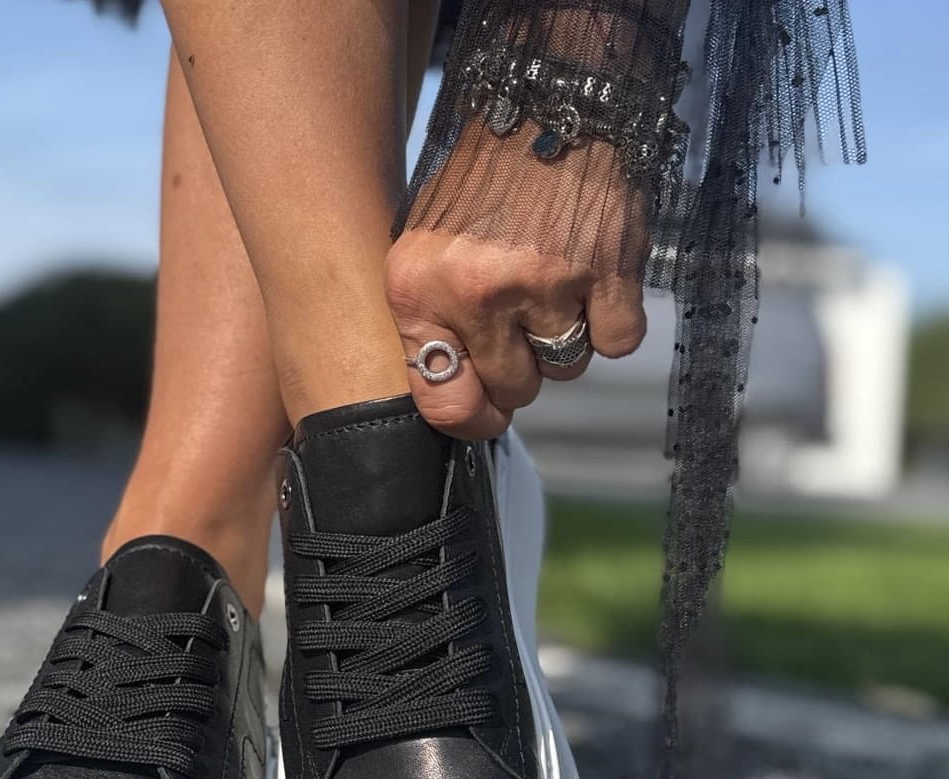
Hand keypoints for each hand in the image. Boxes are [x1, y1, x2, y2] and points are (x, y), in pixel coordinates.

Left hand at [385, 134, 649, 438]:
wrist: (547, 104)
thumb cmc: (481, 189)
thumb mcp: (424, 252)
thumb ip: (432, 327)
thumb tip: (463, 405)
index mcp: (417, 292)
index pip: (442, 403)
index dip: (473, 418)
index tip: (488, 413)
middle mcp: (475, 293)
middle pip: (514, 388)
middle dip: (525, 365)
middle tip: (526, 316)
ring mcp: (543, 283)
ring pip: (566, 368)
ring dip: (567, 338)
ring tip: (557, 281)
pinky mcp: (604, 271)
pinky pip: (616, 343)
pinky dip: (613, 321)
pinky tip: (595, 279)